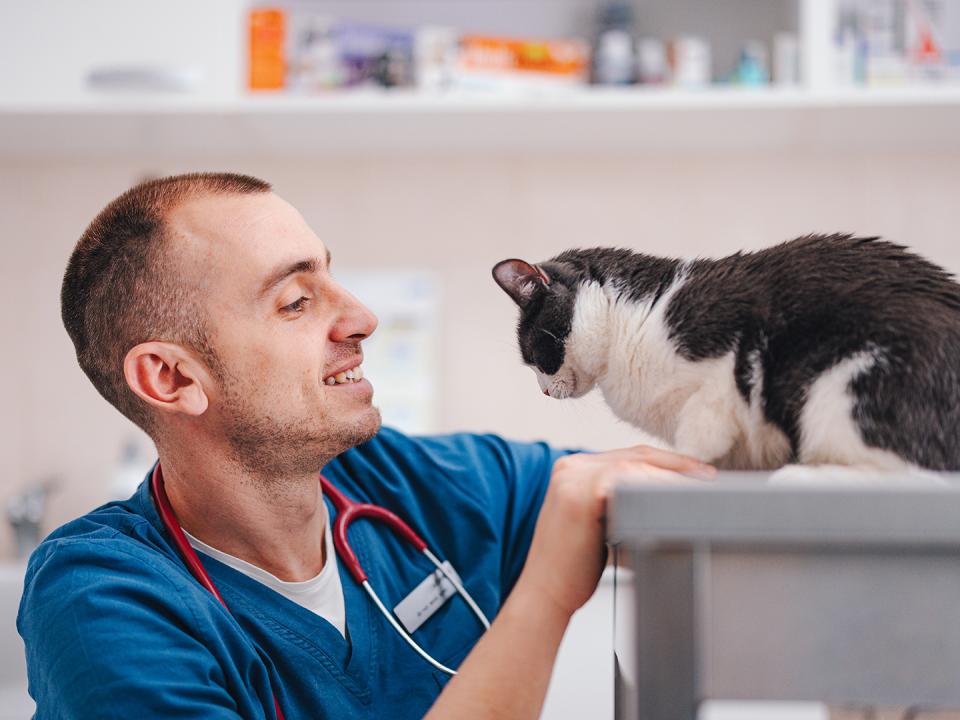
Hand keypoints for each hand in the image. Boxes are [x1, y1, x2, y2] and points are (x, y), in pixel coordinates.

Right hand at [516, 446, 714, 618]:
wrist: (546, 595)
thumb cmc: (574, 570)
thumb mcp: (600, 526)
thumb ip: (624, 505)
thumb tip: (671, 503)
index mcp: (575, 470)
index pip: (630, 456)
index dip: (667, 463)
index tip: (696, 475)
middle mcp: (572, 466)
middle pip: (637, 455)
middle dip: (678, 466)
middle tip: (708, 480)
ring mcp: (574, 477)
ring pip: (638, 466)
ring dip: (673, 479)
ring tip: (699, 494)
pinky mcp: (581, 494)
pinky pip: (630, 482)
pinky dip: (658, 491)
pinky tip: (677, 505)